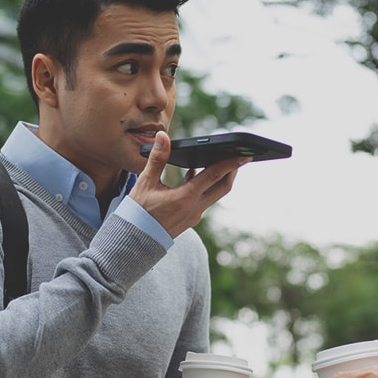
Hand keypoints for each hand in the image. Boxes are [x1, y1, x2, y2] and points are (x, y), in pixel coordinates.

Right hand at [130, 131, 246, 237]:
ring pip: (215, 194)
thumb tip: (163, 136)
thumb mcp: (145, 183)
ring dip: (220, 178)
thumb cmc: (137, 213)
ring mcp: (194, 216)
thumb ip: (156, 159)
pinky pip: (204, 199)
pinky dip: (205, 185)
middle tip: (239, 156)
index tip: (244, 155)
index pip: (214, 176)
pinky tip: (195, 173)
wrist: (133, 242)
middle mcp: (194, 209)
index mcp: (185, 198)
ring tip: (222, 161)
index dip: (231, 164)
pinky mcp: (190, 219)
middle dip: (232, 171)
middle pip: (223, 187)